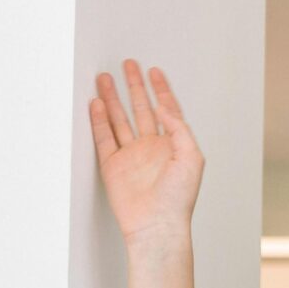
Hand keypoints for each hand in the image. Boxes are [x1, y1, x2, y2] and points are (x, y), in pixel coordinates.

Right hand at [89, 62, 203, 252]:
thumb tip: (164, 108)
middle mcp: (151, 148)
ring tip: (104, 77)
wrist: (157, 223)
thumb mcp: (191, 158)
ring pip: (119, 119)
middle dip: (134, 86)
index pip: (167, 110)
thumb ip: (179, 129)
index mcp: (173, 145)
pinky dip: (99, 120)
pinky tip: (97, 103)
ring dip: (113, 98)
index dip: (161, 90)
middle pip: (140, 109)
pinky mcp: (112, 166)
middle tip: (127, 64)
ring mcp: (131, 156)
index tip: (154, 71)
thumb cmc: (179, 197)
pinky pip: (103, 138)